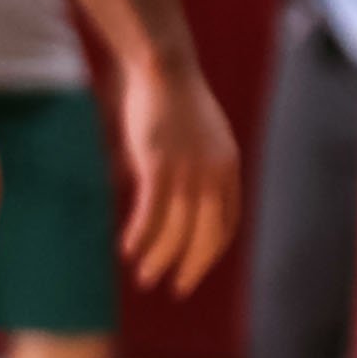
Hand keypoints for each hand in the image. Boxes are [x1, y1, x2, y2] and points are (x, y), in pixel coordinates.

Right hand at [115, 59, 243, 294]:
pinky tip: (128, 251)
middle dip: (191, 267)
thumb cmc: (173, 103)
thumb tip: (163, 202)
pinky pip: (152, 214)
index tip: (194, 270)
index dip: (210, 252)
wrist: (164, 69)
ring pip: (177, 231)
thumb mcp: (194, 142)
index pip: (227, 224)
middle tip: (175, 289)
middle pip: (207, 235)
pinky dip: (141, 237)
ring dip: (160, 259)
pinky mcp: (160, 166)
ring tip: (145, 277)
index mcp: (228, 169)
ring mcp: (189, 171)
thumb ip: (186, 174)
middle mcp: (215, 175)